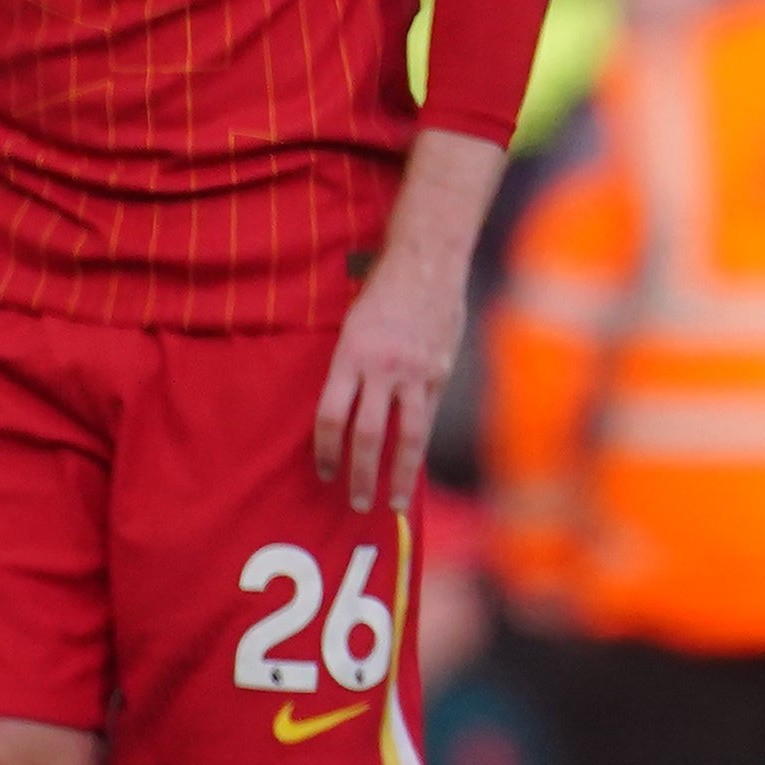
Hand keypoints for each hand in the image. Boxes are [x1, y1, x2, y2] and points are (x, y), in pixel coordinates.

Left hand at [316, 254, 462, 512]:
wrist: (427, 261)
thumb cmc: (383, 290)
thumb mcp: (352, 326)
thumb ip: (349, 368)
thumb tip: (343, 411)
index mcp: (351, 355)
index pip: (331, 416)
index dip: (324, 450)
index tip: (323, 472)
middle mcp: (382, 368)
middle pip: (367, 435)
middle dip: (360, 475)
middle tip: (356, 503)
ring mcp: (416, 374)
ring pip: (406, 436)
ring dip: (397, 474)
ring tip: (392, 502)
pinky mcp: (441, 373)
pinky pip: (428, 418)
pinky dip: (420, 445)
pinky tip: (414, 464)